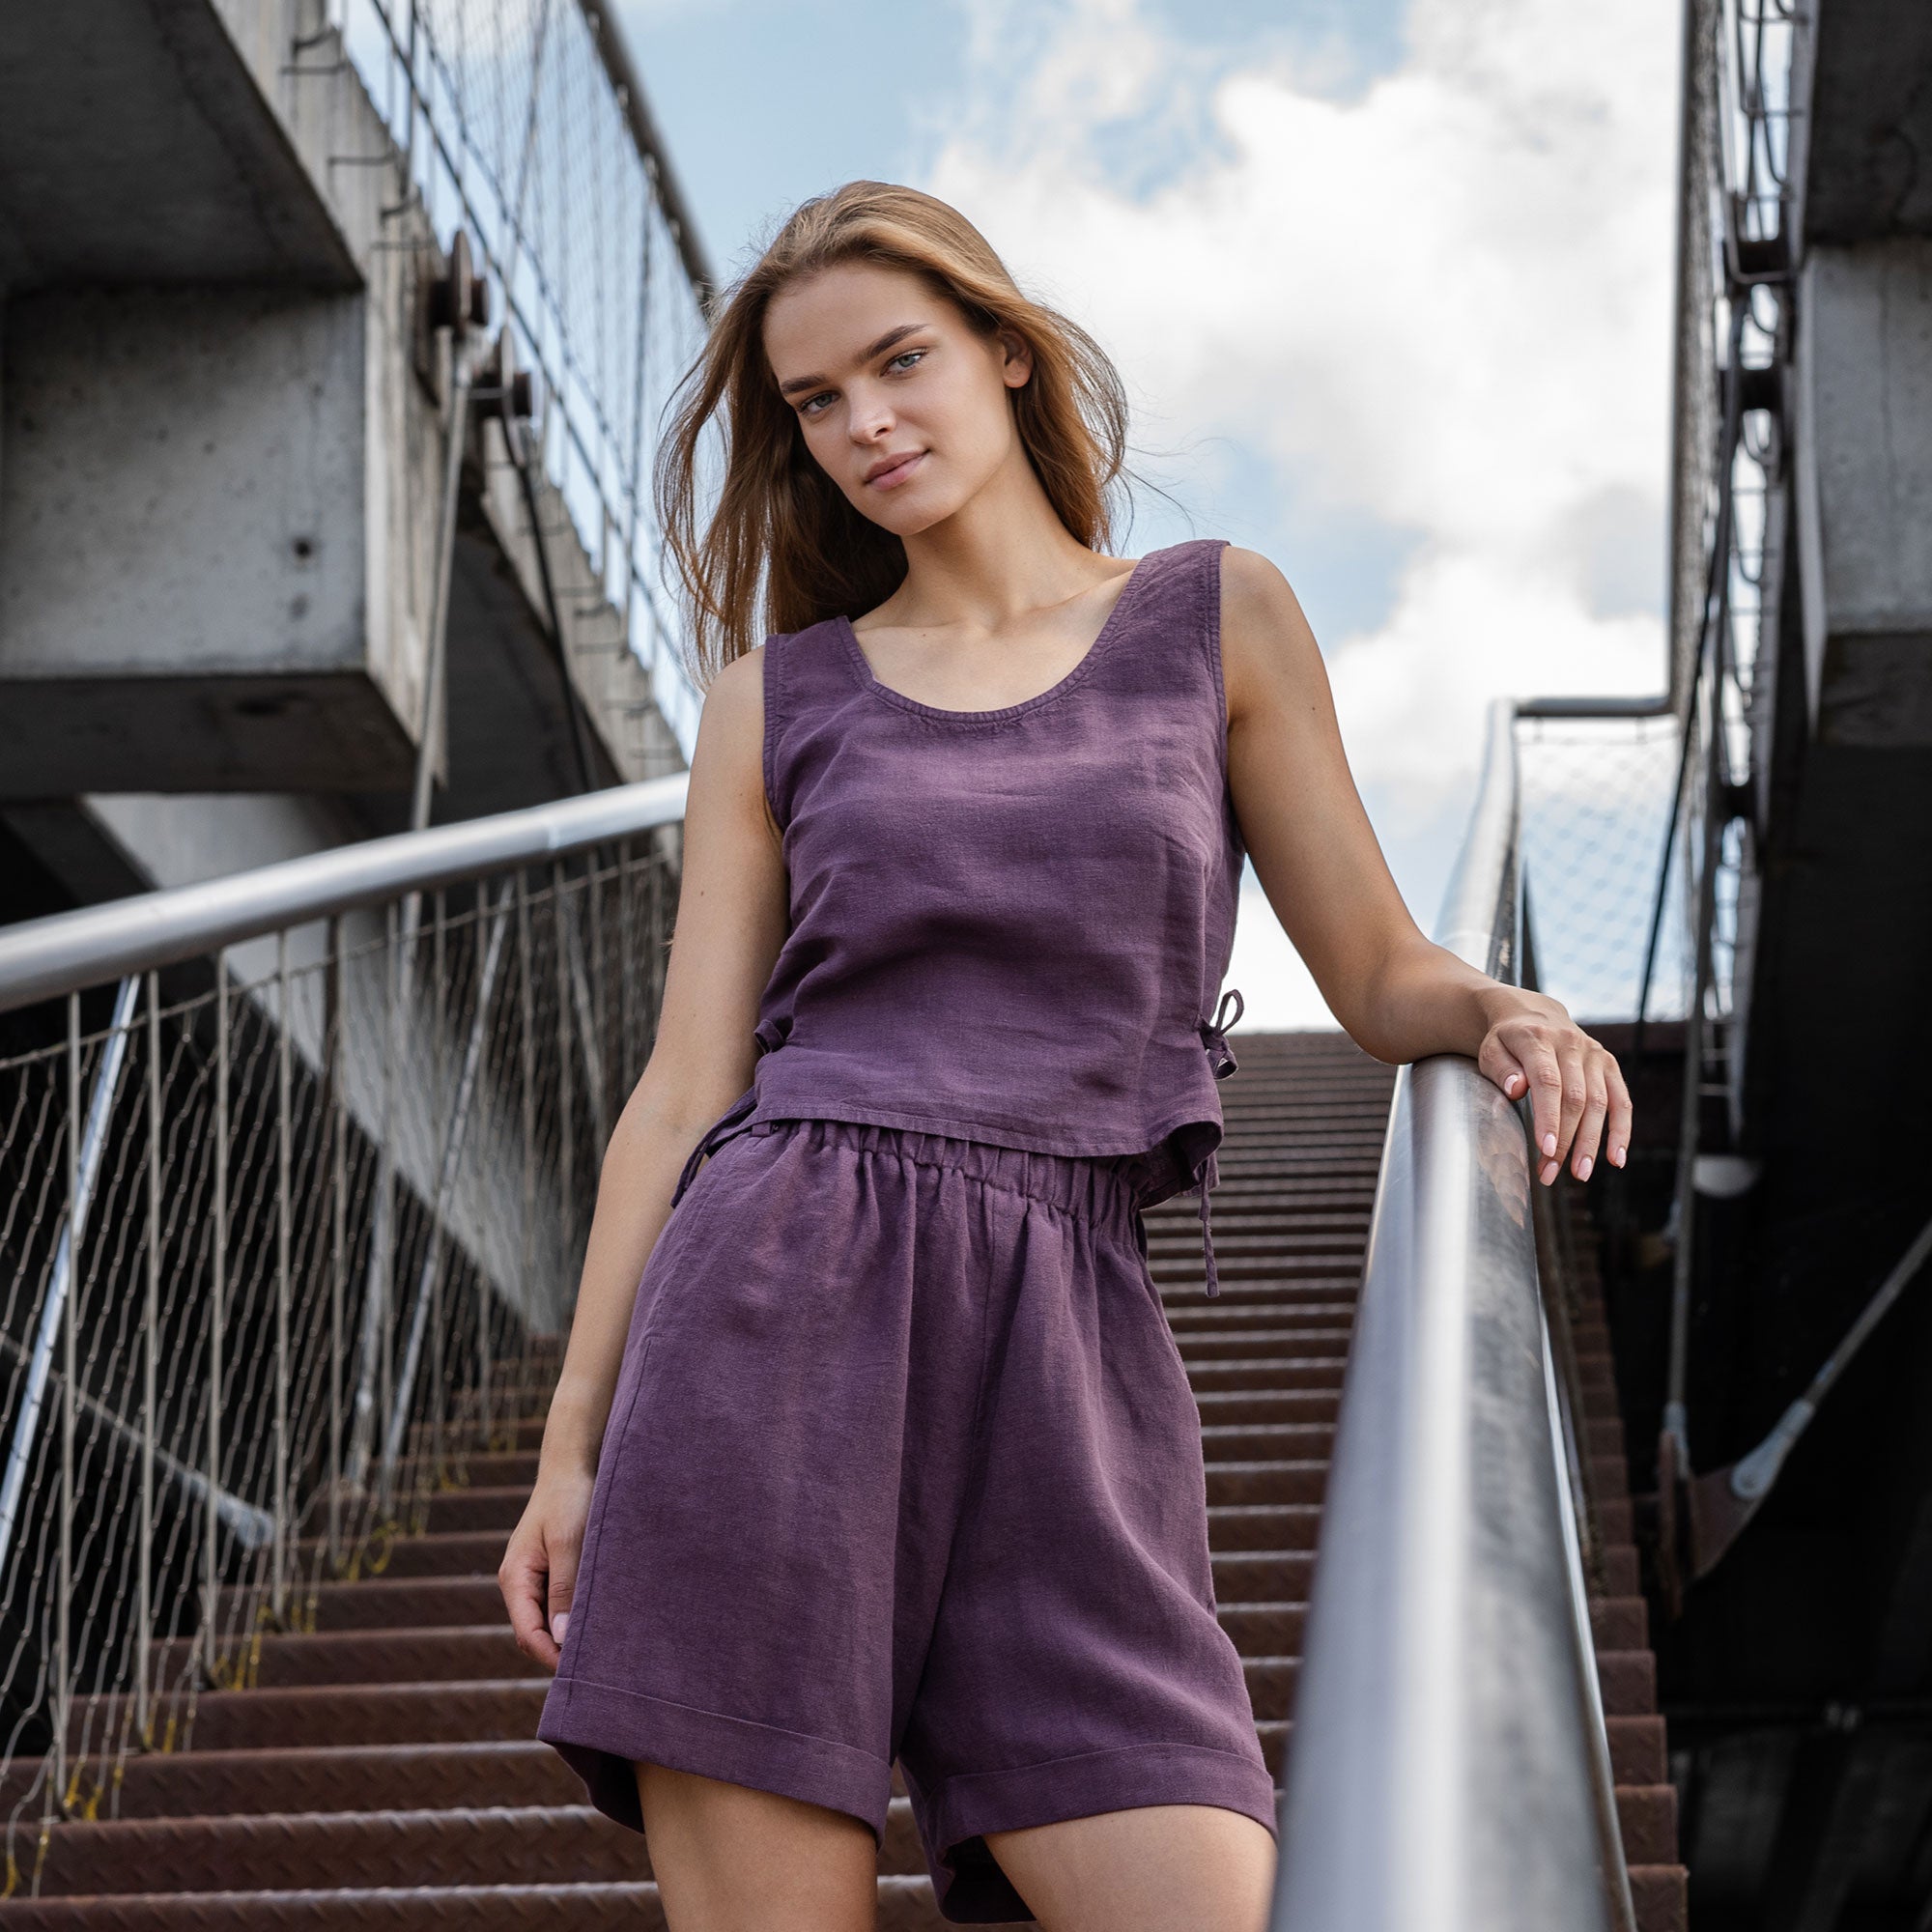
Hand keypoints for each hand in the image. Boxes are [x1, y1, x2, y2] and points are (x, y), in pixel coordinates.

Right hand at [499, 1465, 595, 1670]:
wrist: (572, 1466)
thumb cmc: (570, 1498)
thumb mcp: (568, 1541)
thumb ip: (564, 1588)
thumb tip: (562, 1637)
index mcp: (515, 1577)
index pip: (527, 1633)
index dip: (551, 1656)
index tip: (580, 1671)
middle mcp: (520, 1582)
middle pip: (535, 1633)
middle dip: (560, 1651)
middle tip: (596, 1666)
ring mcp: (534, 1578)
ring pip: (547, 1621)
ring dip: (569, 1634)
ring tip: (601, 1646)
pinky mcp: (551, 1571)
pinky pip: (558, 1604)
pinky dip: (574, 1614)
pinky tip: (599, 1618)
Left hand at [1476, 991, 1632, 1185]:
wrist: (1533, 1015)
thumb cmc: (1507, 1041)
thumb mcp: (1491, 1050)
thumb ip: (1501, 1069)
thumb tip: (1516, 1089)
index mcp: (1538, 1039)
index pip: (1548, 1082)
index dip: (1549, 1118)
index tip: (1546, 1150)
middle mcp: (1571, 1044)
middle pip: (1575, 1098)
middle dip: (1566, 1140)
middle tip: (1551, 1173)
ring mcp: (1594, 1053)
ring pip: (1599, 1103)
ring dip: (1591, 1143)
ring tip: (1580, 1174)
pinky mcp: (1609, 1064)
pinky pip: (1621, 1100)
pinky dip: (1621, 1130)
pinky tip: (1616, 1158)